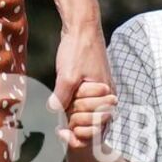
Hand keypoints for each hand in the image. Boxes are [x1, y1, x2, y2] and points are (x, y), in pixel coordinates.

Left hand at [49, 17, 109, 146]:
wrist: (82, 27)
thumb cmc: (78, 49)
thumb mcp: (68, 74)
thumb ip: (62, 95)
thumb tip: (53, 111)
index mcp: (106, 96)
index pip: (98, 127)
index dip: (79, 134)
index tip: (62, 134)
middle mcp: (107, 96)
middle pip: (94, 124)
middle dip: (76, 126)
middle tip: (60, 128)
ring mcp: (101, 90)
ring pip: (90, 115)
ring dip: (75, 118)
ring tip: (59, 122)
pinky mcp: (93, 84)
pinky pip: (86, 104)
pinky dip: (74, 109)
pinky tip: (61, 109)